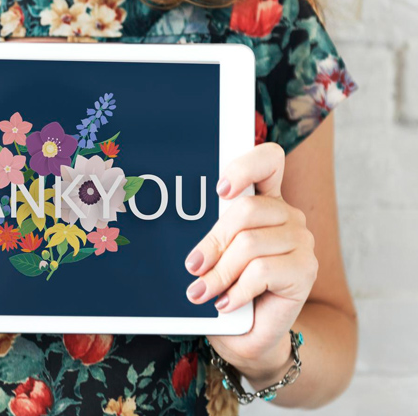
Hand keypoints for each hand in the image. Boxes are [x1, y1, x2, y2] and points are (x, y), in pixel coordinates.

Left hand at [187, 143, 317, 382]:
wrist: (250, 334)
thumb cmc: (228, 289)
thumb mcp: (215, 258)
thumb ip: (211, 237)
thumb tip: (192, 244)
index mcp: (265, 201)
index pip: (268, 161)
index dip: (245, 168)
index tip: (220, 191)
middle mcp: (287, 216)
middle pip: (246, 210)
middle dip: (213, 242)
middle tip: (194, 267)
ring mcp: (300, 241)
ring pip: (249, 244)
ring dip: (220, 273)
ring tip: (205, 292)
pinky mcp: (305, 269)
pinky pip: (261, 271)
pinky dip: (237, 290)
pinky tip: (228, 303)